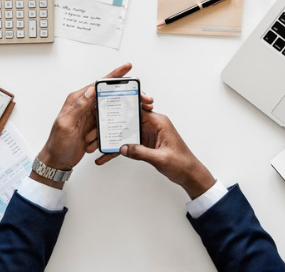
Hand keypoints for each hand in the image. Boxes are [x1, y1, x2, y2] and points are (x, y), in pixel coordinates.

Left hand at [33, 63, 152, 188]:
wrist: (57, 161)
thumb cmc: (57, 143)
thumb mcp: (66, 124)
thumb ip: (78, 106)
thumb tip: (91, 90)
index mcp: (77, 100)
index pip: (98, 84)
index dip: (114, 75)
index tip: (126, 68)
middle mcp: (84, 105)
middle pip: (108, 95)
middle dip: (122, 96)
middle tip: (139, 98)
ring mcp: (90, 116)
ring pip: (110, 111)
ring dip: (113, 119)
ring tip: (111, 127)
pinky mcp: (94, 127)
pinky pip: (107, 125)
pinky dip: (108, 131)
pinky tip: (104, 138)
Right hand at [97, 111, 214, 199]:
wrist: (189, 174)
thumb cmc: (182, 163)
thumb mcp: (160, 158)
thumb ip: (141, 152)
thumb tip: (123, 148)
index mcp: (159, 122)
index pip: (137, 110)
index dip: (122, 109)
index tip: (108, 109)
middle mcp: (152, 125)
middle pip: (128, 121)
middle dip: (111, 126)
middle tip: (95, 132)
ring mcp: (148, 134)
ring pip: (125, 133)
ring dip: (112, 140)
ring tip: (95, 145)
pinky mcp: (145, 143)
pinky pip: (129, 144)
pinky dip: (119, 150)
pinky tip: (106, 157)